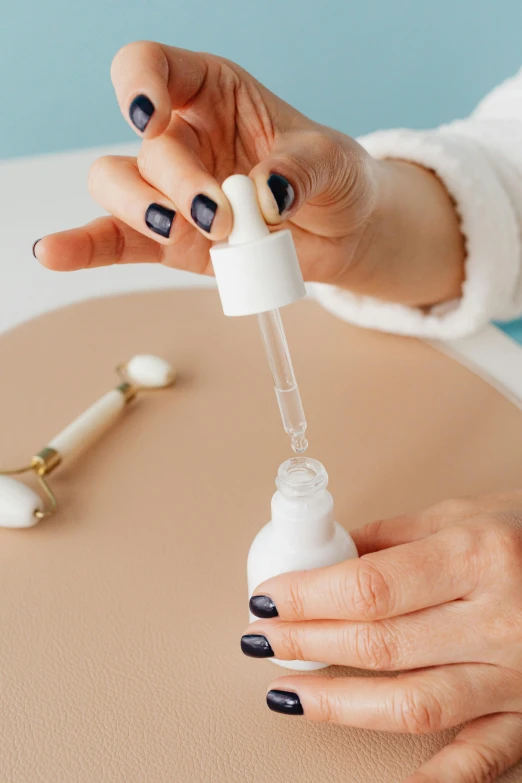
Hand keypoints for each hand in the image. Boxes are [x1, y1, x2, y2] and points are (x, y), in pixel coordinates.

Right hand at [34, 42, 462, 307]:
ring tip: (189, 234)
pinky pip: (115, 240)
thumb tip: (264, 194)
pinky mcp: (169, 240)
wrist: (341, 233)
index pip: (152, 68)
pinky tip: (54, 251)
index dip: (139, 86)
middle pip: (147, 148)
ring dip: (143, 212)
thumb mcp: (334, 162)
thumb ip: (302, 170)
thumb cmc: (333, 179)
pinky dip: (85, 247)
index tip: (150, 117)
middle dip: (177, 182)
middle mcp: (181, 137)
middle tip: (222, 216)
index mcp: (212, 93)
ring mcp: (170, 192)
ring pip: (119, 188)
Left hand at [242, 492, 521, 781]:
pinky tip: (399, 781)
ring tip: (289, 694)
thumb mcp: (467, 512)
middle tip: (264, 639)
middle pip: (381, 644)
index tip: (269, 597)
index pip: (371, 586)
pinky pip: (485, 758)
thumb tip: (331, 549)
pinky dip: (440, 775)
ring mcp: (517, 675)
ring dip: (340, 704)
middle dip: (309, 643)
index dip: (308, 595)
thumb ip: (396, 534)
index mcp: (479, 556)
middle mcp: (499, 619)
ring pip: (414, 705)